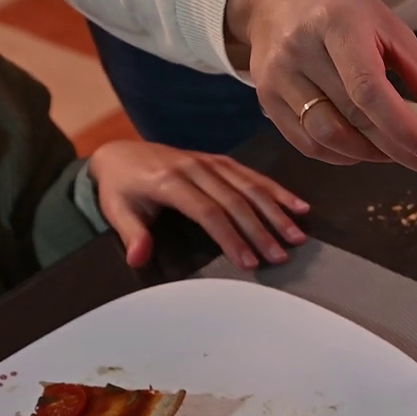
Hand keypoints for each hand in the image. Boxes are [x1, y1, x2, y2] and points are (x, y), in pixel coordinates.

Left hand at [87, 142, 309, 270]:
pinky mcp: (220, 160)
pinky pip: (252, 174)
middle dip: (261, 230)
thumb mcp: (117, 210)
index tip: (249, 262)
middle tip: (281, 256)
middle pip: (235, 201)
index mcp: (169, 181)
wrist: (120, 153)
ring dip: (276, 212)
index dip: (231, 237)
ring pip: (250, 186)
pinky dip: (277, 190)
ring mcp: (210, 161)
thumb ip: (131, 234)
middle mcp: (194, 168)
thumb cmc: (121, 188)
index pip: (208, 212)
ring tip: (297, 236)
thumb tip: (138, 259)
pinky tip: (299, 206)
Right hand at [225, 0, 416, 169]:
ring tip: (398, 151)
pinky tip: (365, 147)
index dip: (406, 129)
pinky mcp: (265, 99)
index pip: (369, 89)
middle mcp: (299, 50)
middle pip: (353, 119)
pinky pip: (309, 145)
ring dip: (372, 156)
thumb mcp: (391, 28)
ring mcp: (276, 77)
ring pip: (328, 139)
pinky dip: (344, 155)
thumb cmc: (343, 11)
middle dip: (400, 150)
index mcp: (337, 23)